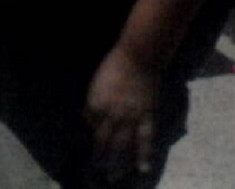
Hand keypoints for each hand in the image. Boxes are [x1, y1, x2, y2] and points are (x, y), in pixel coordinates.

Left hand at [85, 45, 160, 183]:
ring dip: (117, 163)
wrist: (137, 59)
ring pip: (122, 146)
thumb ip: (93, 103)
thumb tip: (88, 118)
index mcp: (95, 105)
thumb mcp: (95, 85)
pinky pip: (145, 140)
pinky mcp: (145, 117)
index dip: (91, 134)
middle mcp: (110, 115)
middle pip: (103, 142)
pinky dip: (144, 156)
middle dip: (99, 159)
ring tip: (114, 177)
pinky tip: (143, 169)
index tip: (92, 144)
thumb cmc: (113, 67)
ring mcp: (129, 118)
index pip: (90, 125)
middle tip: (97, 172)